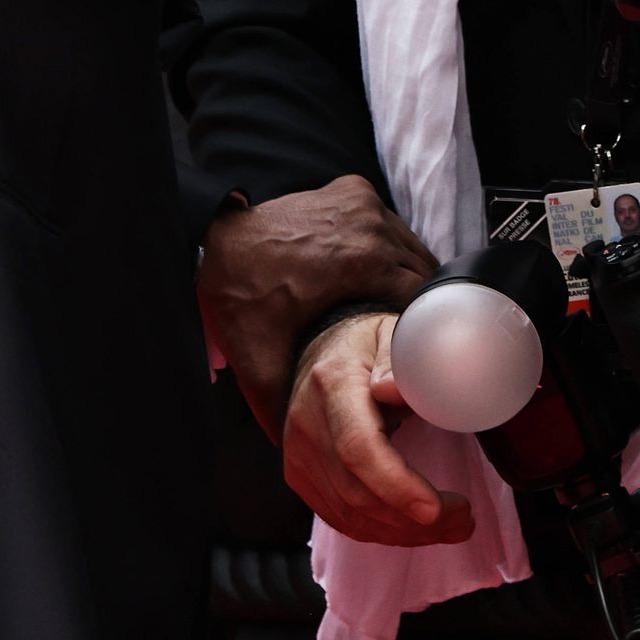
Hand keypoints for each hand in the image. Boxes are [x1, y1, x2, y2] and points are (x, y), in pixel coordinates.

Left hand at [200, 179, 439, 437]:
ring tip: (387, 307)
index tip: (409, 352)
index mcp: (365, 262)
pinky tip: (370, 272)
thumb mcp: (258, 356)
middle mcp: (373, 225)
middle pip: (422, 272)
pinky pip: (390, 225)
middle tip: (400, 337)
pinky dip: (387, 248)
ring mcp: (365, 203)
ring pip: (410, 246)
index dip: (420, 330)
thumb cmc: (241, 292)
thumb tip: (296, 450)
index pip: (422, 300)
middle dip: (415, 305)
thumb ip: (279, 404)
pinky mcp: (355, 190)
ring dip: (405, 275)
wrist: (216, 238)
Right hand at [282, 312, 474, 544]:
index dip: (396, 484)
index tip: (436, 508)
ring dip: (406, 531)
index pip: (358, 446)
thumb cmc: (369, 344)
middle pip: (358, 491)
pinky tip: (418, 528)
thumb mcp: (392, 334)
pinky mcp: (302, 476)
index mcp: (333, 382)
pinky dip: (384, 532)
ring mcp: (300, 455)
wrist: (322, 352)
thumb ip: (397, 359)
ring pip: (352, 513)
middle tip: (463, 519)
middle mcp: (308, 423)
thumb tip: (393, 388)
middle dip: (414, 517)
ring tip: (453, 525)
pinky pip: (343, 518)